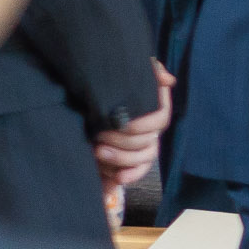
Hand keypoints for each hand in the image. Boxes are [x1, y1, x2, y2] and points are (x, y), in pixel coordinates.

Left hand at [94, 60, 175, 191]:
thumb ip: (149, 70)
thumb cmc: (108, 86)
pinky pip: (137, 172)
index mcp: (153, 109)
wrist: (80, 104)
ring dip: (122, 159)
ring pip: (143, 158)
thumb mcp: (124, 72)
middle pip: (148, 142)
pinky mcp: (128, 162)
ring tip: (98, 152)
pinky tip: (118, 178)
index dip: (143, 124)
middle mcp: (150, 130)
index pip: (160, 119)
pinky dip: (130, 176)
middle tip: (99, 136)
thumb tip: (168, 81)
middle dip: (123, 142)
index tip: (122, 123)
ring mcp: (141, 147)